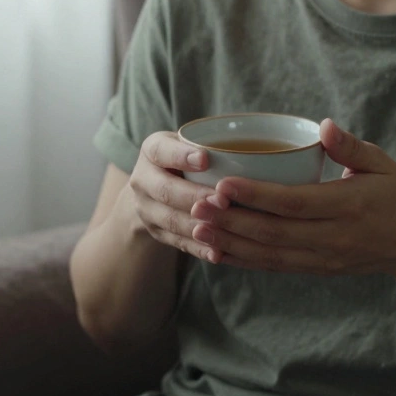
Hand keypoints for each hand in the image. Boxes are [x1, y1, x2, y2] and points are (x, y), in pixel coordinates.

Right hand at [126, 131, 231, 264]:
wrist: (155, 186)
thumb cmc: (186, 158)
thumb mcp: (190, 143)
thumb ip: (210, 143)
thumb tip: (253, 150)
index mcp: (151, 150)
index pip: (162, 151)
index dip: (181, 156)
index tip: (205, 159)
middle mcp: (142, 179)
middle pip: (165, 190)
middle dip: (195, 197)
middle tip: (223, 201)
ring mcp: (146, 209)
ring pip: (171, 220)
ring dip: (198, 226)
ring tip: (224, 228)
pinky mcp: (156, 232)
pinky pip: (178, 242)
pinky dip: (199, 248)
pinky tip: (217, 252)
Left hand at [188, 119, 395, 277]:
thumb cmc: (395, 194)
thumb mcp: (382, 163)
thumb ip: (350, 146)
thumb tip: (325, 126)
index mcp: (348, 206)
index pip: (294, 202)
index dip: (256, 195)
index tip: (223, 184)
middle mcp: (333, 237)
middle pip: (273, 232)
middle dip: (231, 220)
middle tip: (196, 205)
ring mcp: (323, 258)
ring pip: (268, 254)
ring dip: (230, 242)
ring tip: (197, 227)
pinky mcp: (316, 269)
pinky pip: (274, 267)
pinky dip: (243, 260)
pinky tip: (216, 250)